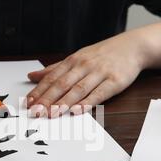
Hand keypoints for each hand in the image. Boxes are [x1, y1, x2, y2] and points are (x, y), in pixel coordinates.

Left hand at [26, 32, 148, 117]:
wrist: (132, 46)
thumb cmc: (102, 55)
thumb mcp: (76, 57)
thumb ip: (54, 69)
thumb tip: (31, 76)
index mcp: (73, 61)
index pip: (52, 77)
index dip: (39, 91)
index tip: (28, 103)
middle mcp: (84, 66)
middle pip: (62, 84)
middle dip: (47, 99)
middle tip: (36, 112)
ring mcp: (99, 73)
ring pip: (78, 89)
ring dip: (64, 102)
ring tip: (52, 114)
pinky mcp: (115, 81)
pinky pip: (99, 93)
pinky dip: (88, 102)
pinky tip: (78, 110)